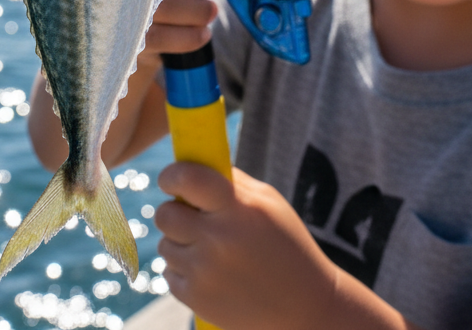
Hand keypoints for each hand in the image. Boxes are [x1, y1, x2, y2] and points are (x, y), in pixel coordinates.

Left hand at [155, 164, 415, 329]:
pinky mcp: (198, 300)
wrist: (306, 307)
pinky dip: (183, 271)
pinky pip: (169, 274)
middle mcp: (218, 240)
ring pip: (165, 245)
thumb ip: (229, 181)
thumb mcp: (268, 202)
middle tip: (193, 218)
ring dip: (180, 243)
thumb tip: (191, 165)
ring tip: (210, 250)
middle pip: (164, 214)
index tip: (171, 180)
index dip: (171, 176)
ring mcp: (205, 273)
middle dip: (175, 212)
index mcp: (237, 209)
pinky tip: (209, 272)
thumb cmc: (286, 245)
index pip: (186, 179)